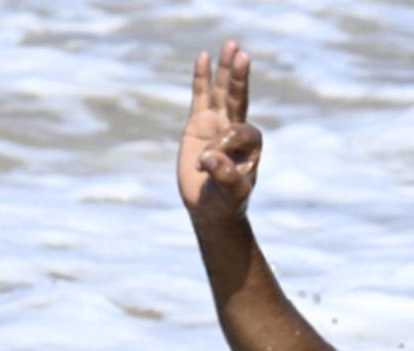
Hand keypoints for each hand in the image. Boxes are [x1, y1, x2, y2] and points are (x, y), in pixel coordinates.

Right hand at [179, 41, 261, 227]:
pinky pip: (201, 96)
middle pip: (238, 97)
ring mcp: (217, 122)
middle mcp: (236, 127)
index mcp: (250, 142)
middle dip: (239, 77)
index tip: (205, 165)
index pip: (236, 132)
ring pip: (222, 92)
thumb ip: (225, 175)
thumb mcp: (231, 193)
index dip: (220, 146)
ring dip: (225, 70)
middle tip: (241, 54)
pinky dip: (202, 78)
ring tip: (230, 45)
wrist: (211, 208)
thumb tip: (208, 158)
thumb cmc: (226, 201)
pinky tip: (204, 57)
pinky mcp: (198, 124)